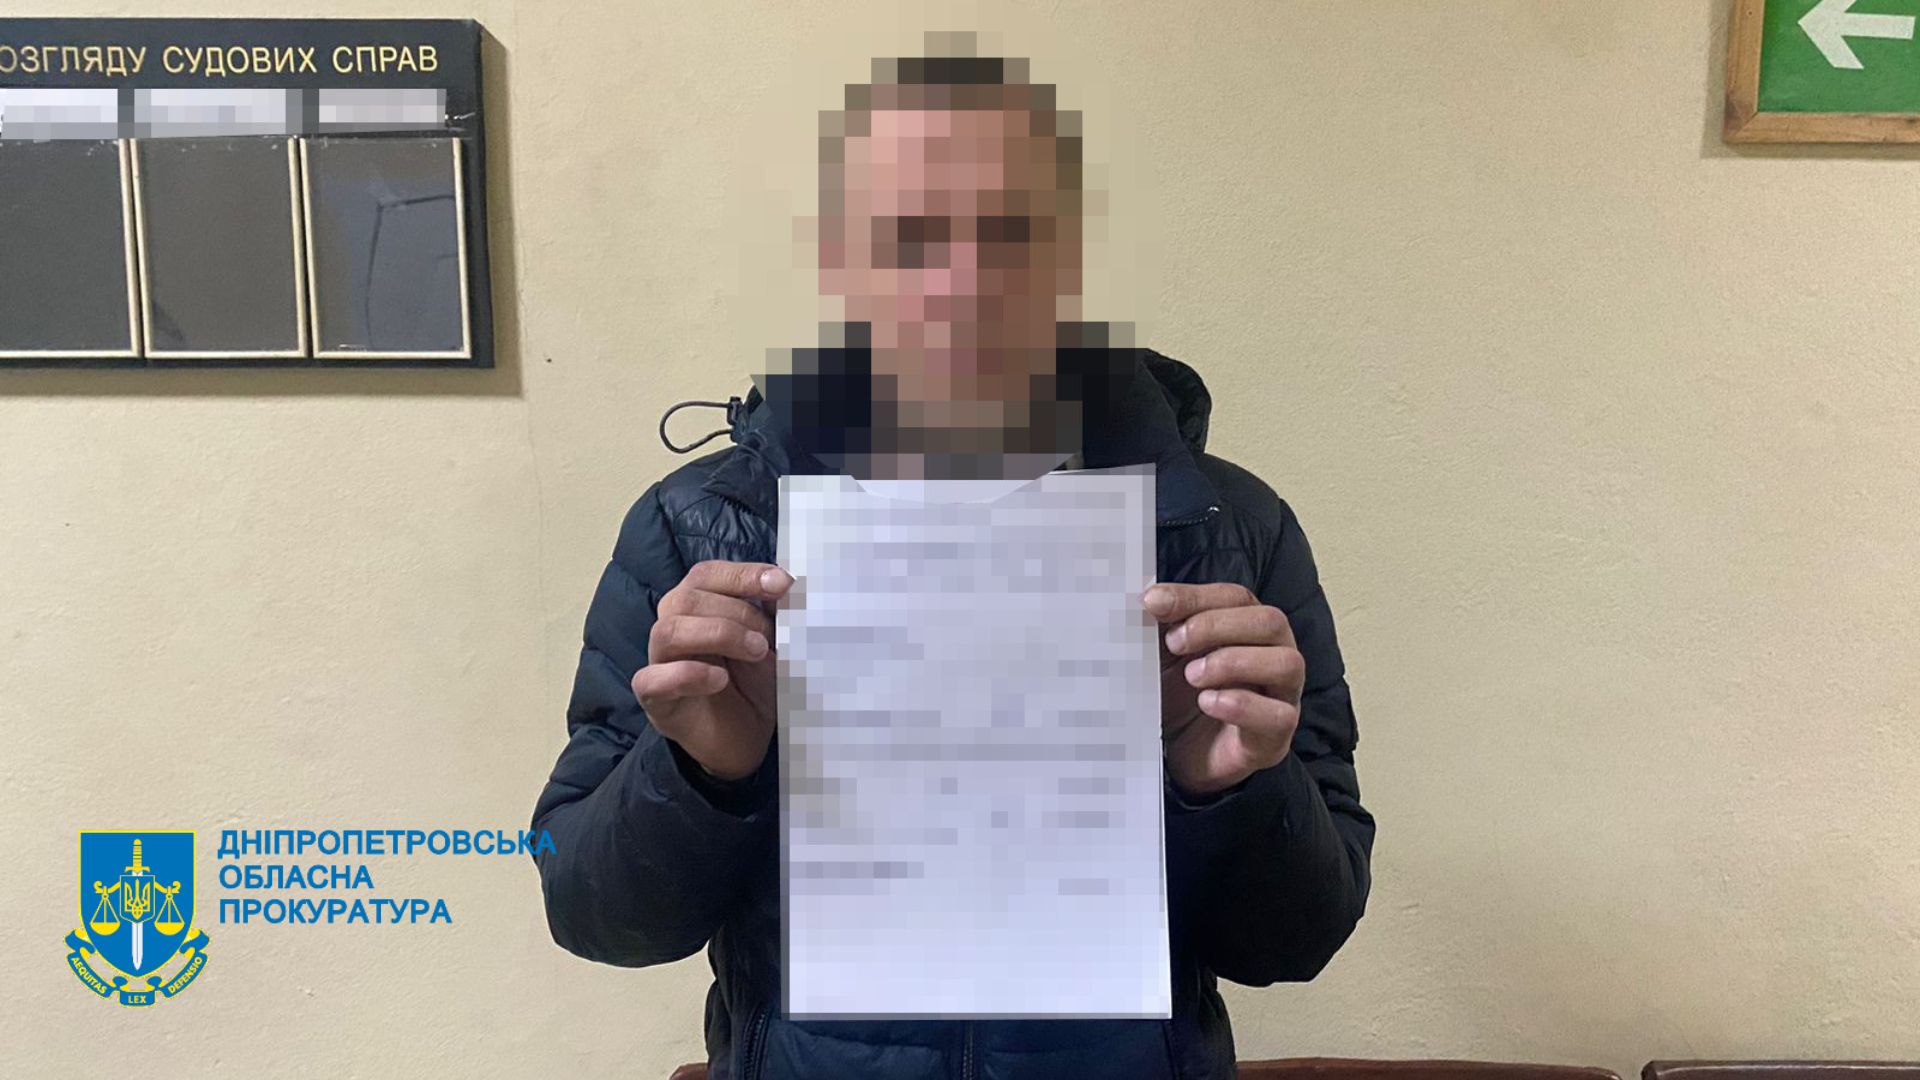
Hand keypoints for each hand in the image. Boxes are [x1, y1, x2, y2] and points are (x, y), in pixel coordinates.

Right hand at [632, 560, 792, 781]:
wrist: (748, 741)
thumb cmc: (754, 685)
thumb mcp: (772, 644)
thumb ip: (772, 613)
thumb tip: (784, 584)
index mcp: (697, 606)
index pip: (706, 574)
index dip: (742, 575)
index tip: (782, 585)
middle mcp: (673, 628)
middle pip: (686, 598)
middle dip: (737, 613)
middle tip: (769, 640)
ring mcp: (659, 664)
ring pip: (669, 630)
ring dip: (718, 634)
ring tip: (756, 653)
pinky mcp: (654, 700)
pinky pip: (652, 679)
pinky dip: (688, 674)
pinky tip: (720, 680)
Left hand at [1145, 582, 1304, 798]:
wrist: (1177, 755)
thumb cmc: (1178, 696)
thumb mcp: (1164, 656)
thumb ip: (1163, 625)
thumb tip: (1150, 596)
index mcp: (1248, 629)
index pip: (1236, 597)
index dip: (1195, 596)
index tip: (1153, 602)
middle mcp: (1274, 656)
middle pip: (1270, 621)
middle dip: (1216, 626)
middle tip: (1174, 643)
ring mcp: (1280, 698)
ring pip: (1287, 663)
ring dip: (1233, 662)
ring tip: (1192, 676)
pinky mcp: (1274, 738)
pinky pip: (1278, 716)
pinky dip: (1241, 705)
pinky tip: (1207, 702)